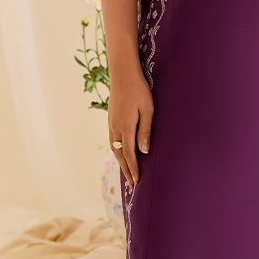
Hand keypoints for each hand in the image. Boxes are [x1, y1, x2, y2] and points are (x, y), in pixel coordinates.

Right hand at [108, 69, 153, 186]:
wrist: (123, 74)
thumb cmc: (139, 90)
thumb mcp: (147, 110)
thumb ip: (145, 131)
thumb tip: (144, 152)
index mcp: (125, 126)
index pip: (129, 153)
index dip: (134, 168)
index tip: (137, 181)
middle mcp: (115, 127)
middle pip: (120, 154)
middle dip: (127, 170)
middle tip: (132, 185)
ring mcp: (111, 123)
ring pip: (114, 148)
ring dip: (121, 162)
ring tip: (127, 173)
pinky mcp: (111, 119)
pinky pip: (112, 140)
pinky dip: (116, 151)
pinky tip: (120, 154)